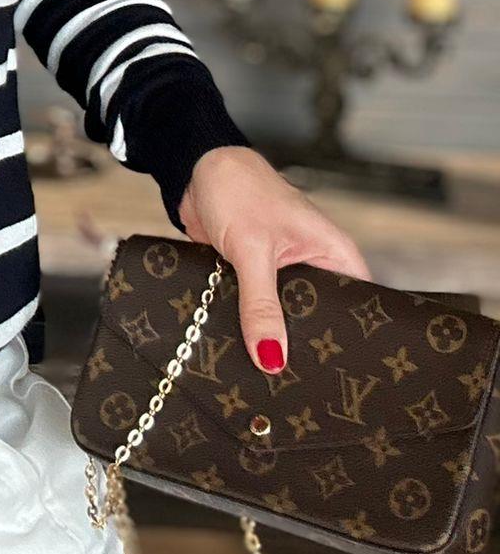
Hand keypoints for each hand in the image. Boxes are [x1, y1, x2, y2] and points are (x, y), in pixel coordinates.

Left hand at [175, 146, 373, 376]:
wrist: (195, 170)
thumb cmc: (238, 189)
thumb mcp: (253, 250)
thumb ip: (262, 304)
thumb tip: (272, 356)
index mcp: (334, 253)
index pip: (358, 307)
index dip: (349, 341)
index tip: (340, 377)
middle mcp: (315, 264)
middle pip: (320, 317)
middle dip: (304, 344)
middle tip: (297, 383)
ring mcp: (285, 271)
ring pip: (285, 316)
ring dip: (272, 333)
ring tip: (268, 373)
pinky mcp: (255, 275)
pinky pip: (258, 308)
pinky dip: (250, 322)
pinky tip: (243, 347)